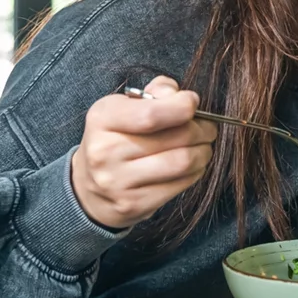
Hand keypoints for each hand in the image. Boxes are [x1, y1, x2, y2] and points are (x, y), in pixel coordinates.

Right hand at [72, 76, 216, 229]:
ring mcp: (118, 182)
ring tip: (203, 146)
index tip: (192, 102)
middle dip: (202, 129)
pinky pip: (180, 184)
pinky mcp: (134, 204)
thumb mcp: (123, 108)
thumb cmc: (115, 138)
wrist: (89, 188)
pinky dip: (196, 171)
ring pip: (183, 162)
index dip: (183, 106)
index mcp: (102, 119)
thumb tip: (178, 94)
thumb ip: (154, 94)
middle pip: (176, 137)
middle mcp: (105, 151)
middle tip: (208, 128)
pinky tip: (193, 165)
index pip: (151, 114)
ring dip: (203, 152)